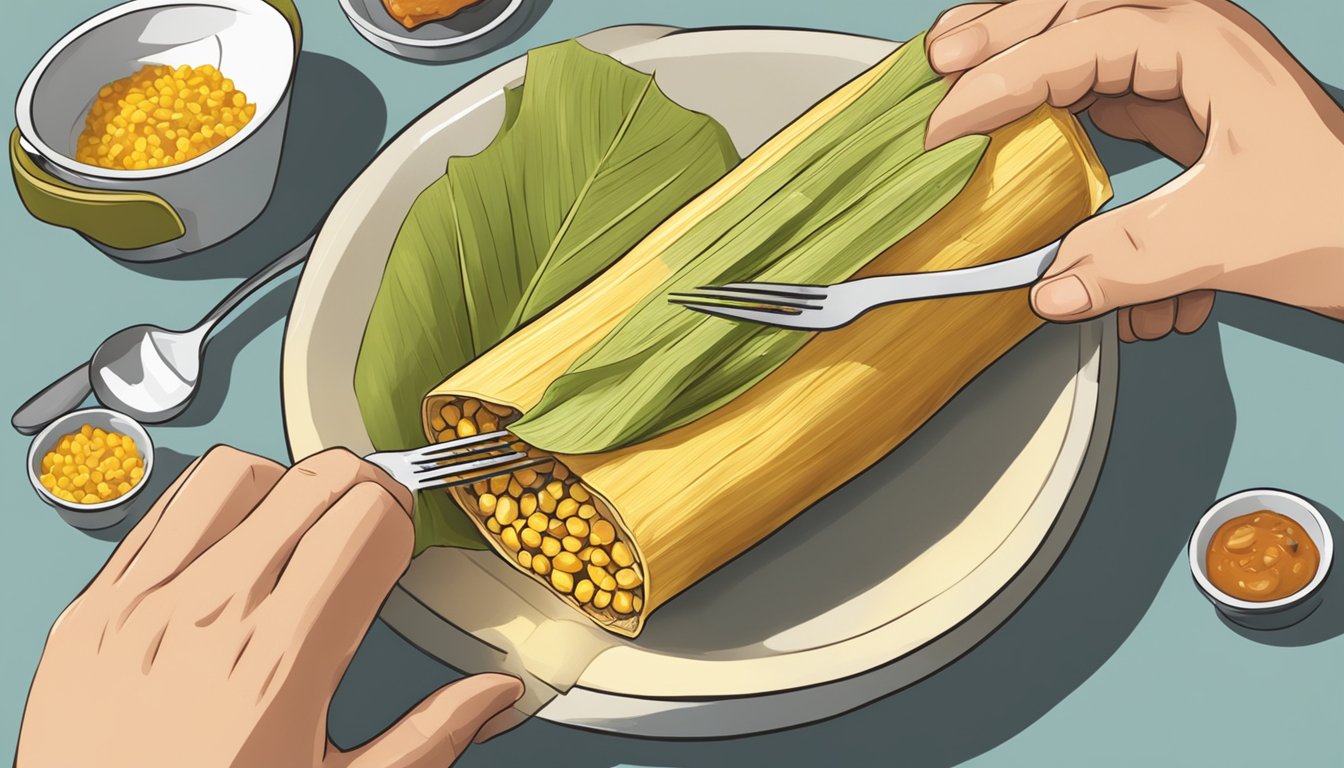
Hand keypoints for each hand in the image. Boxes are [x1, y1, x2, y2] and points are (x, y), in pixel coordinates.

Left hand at [17, 446, 522, 767]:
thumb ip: (427, 738)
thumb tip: (496, 694)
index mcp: (283, 661)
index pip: (368, 520)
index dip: (401, 521)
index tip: (400, 545)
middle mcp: (211, 614)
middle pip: (316, 479)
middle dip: (360, 490)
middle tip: (366, 527)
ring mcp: (142, 603)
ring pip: (237, 472)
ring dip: (281, 486)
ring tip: (293, 528)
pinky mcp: (91, 607)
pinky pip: (161, 508)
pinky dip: (207, 507)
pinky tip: (226, 547)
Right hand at [925, 0, 1343, 339]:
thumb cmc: (1338, 219)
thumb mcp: (1227, 242)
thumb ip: (1127, 264)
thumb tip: (1049, 288)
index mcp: (1204, 44)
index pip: (1077, 42)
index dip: (1002, 81)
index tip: (946, 124)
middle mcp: (1191, 40)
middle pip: (1072, 9)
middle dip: (998, 32)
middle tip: (935, 63)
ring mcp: (1185, 69)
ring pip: (1080, 38)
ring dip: (1019, 57)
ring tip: (957, 75)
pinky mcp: (1179, 106)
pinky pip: (1097, 87)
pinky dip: (1051, 102)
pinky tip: (1019, 127)